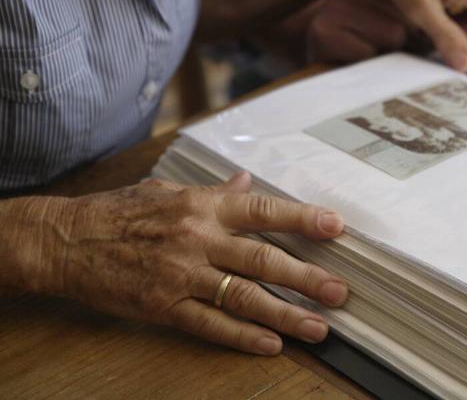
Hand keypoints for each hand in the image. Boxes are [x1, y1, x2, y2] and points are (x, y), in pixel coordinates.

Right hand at [1, 172, 348, 354]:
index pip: (263, 210)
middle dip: (306, 277)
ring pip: (244, 297)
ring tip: (319, 327)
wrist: (64, 240)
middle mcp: (198, 238)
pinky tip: (270, 345)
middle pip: (263, 260)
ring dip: (285, 314)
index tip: (336, 227)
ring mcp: (181, 274)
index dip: (302, 219)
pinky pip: (209, 324)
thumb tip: (246, 183)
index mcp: (202, 205)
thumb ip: (212, 191)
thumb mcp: (167, 190)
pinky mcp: (163, 306)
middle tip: (340, 292)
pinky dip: (242, 337)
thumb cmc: (118, 211)